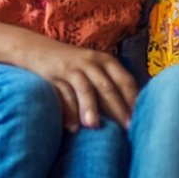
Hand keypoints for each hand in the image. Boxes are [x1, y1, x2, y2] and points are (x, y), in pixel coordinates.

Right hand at [16, 40, 138, 130]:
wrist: (37, 49)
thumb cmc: (73, 67)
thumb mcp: (94, 71)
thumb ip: (110, 86)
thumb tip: (131, 114)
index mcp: (107, 61)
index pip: (125, 80)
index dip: (134, 100)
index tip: (141, 120)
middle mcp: (92, 62)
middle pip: (108, 87)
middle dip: (118, 108)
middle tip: (127, 128)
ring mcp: (73, 68)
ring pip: (85, 88)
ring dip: (90, 107)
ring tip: (95, 126)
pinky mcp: (54, 75)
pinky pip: (63, 94)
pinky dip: (68, 110)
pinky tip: (72, 127)